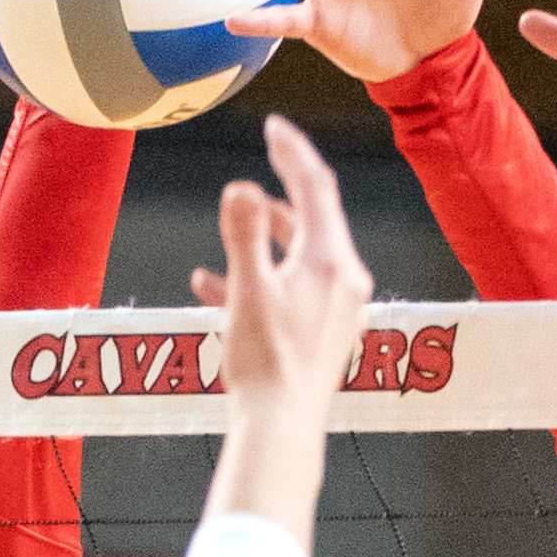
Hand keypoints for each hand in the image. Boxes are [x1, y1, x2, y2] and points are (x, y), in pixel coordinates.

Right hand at [193, 115, 371, 417]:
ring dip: (267, 235)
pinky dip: (261, 276)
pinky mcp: (324, 332)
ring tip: (237, 222)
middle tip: (266, 155)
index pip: (316, 188)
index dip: (293, 151)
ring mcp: (338, 308)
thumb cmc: (266, 363)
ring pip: (301, 253)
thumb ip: (243, 235)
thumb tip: (241, 187)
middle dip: (283, 188)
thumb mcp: (248, 291)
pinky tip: (212, 284)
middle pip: (315, 217)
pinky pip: (293, 288)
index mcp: (330, 261)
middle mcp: (344, 280)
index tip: (273, 126)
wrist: (282, 429)